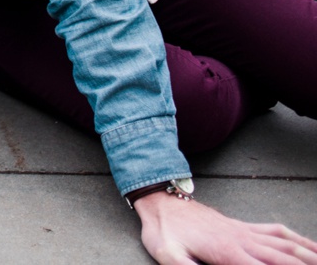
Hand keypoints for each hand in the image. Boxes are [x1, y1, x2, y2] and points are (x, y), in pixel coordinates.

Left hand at [134, 192, 316, 263]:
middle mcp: (243, 242)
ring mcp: (245, 232)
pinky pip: (277, 232)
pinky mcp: (243, 226)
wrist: (161, 202)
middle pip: (285, 259)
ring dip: (309, 255)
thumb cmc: (164, 231)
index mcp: (228, 254)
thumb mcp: (169, 256)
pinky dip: (298, 239)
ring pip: (287, 245)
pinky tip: (310, 245)